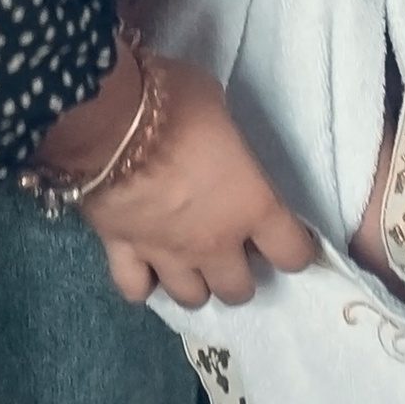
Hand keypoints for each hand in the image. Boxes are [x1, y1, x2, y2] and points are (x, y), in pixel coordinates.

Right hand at [77, 54, 317, 308]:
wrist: (109, 122)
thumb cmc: (178, 106)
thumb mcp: (219, 108)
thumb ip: (225, 141)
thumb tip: (216, 142)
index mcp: (251, 206)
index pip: (292, 252)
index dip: (294, 249)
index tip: (287, 236)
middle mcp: (215, 243)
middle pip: (239, 289)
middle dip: (239, 272)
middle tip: (232, 247)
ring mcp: (167, 255)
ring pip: (191, 297)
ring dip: (195, 282)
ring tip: (190, 261)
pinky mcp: (122, 254)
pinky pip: (136, 290)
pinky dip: (142, 284)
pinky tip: (145, 268)